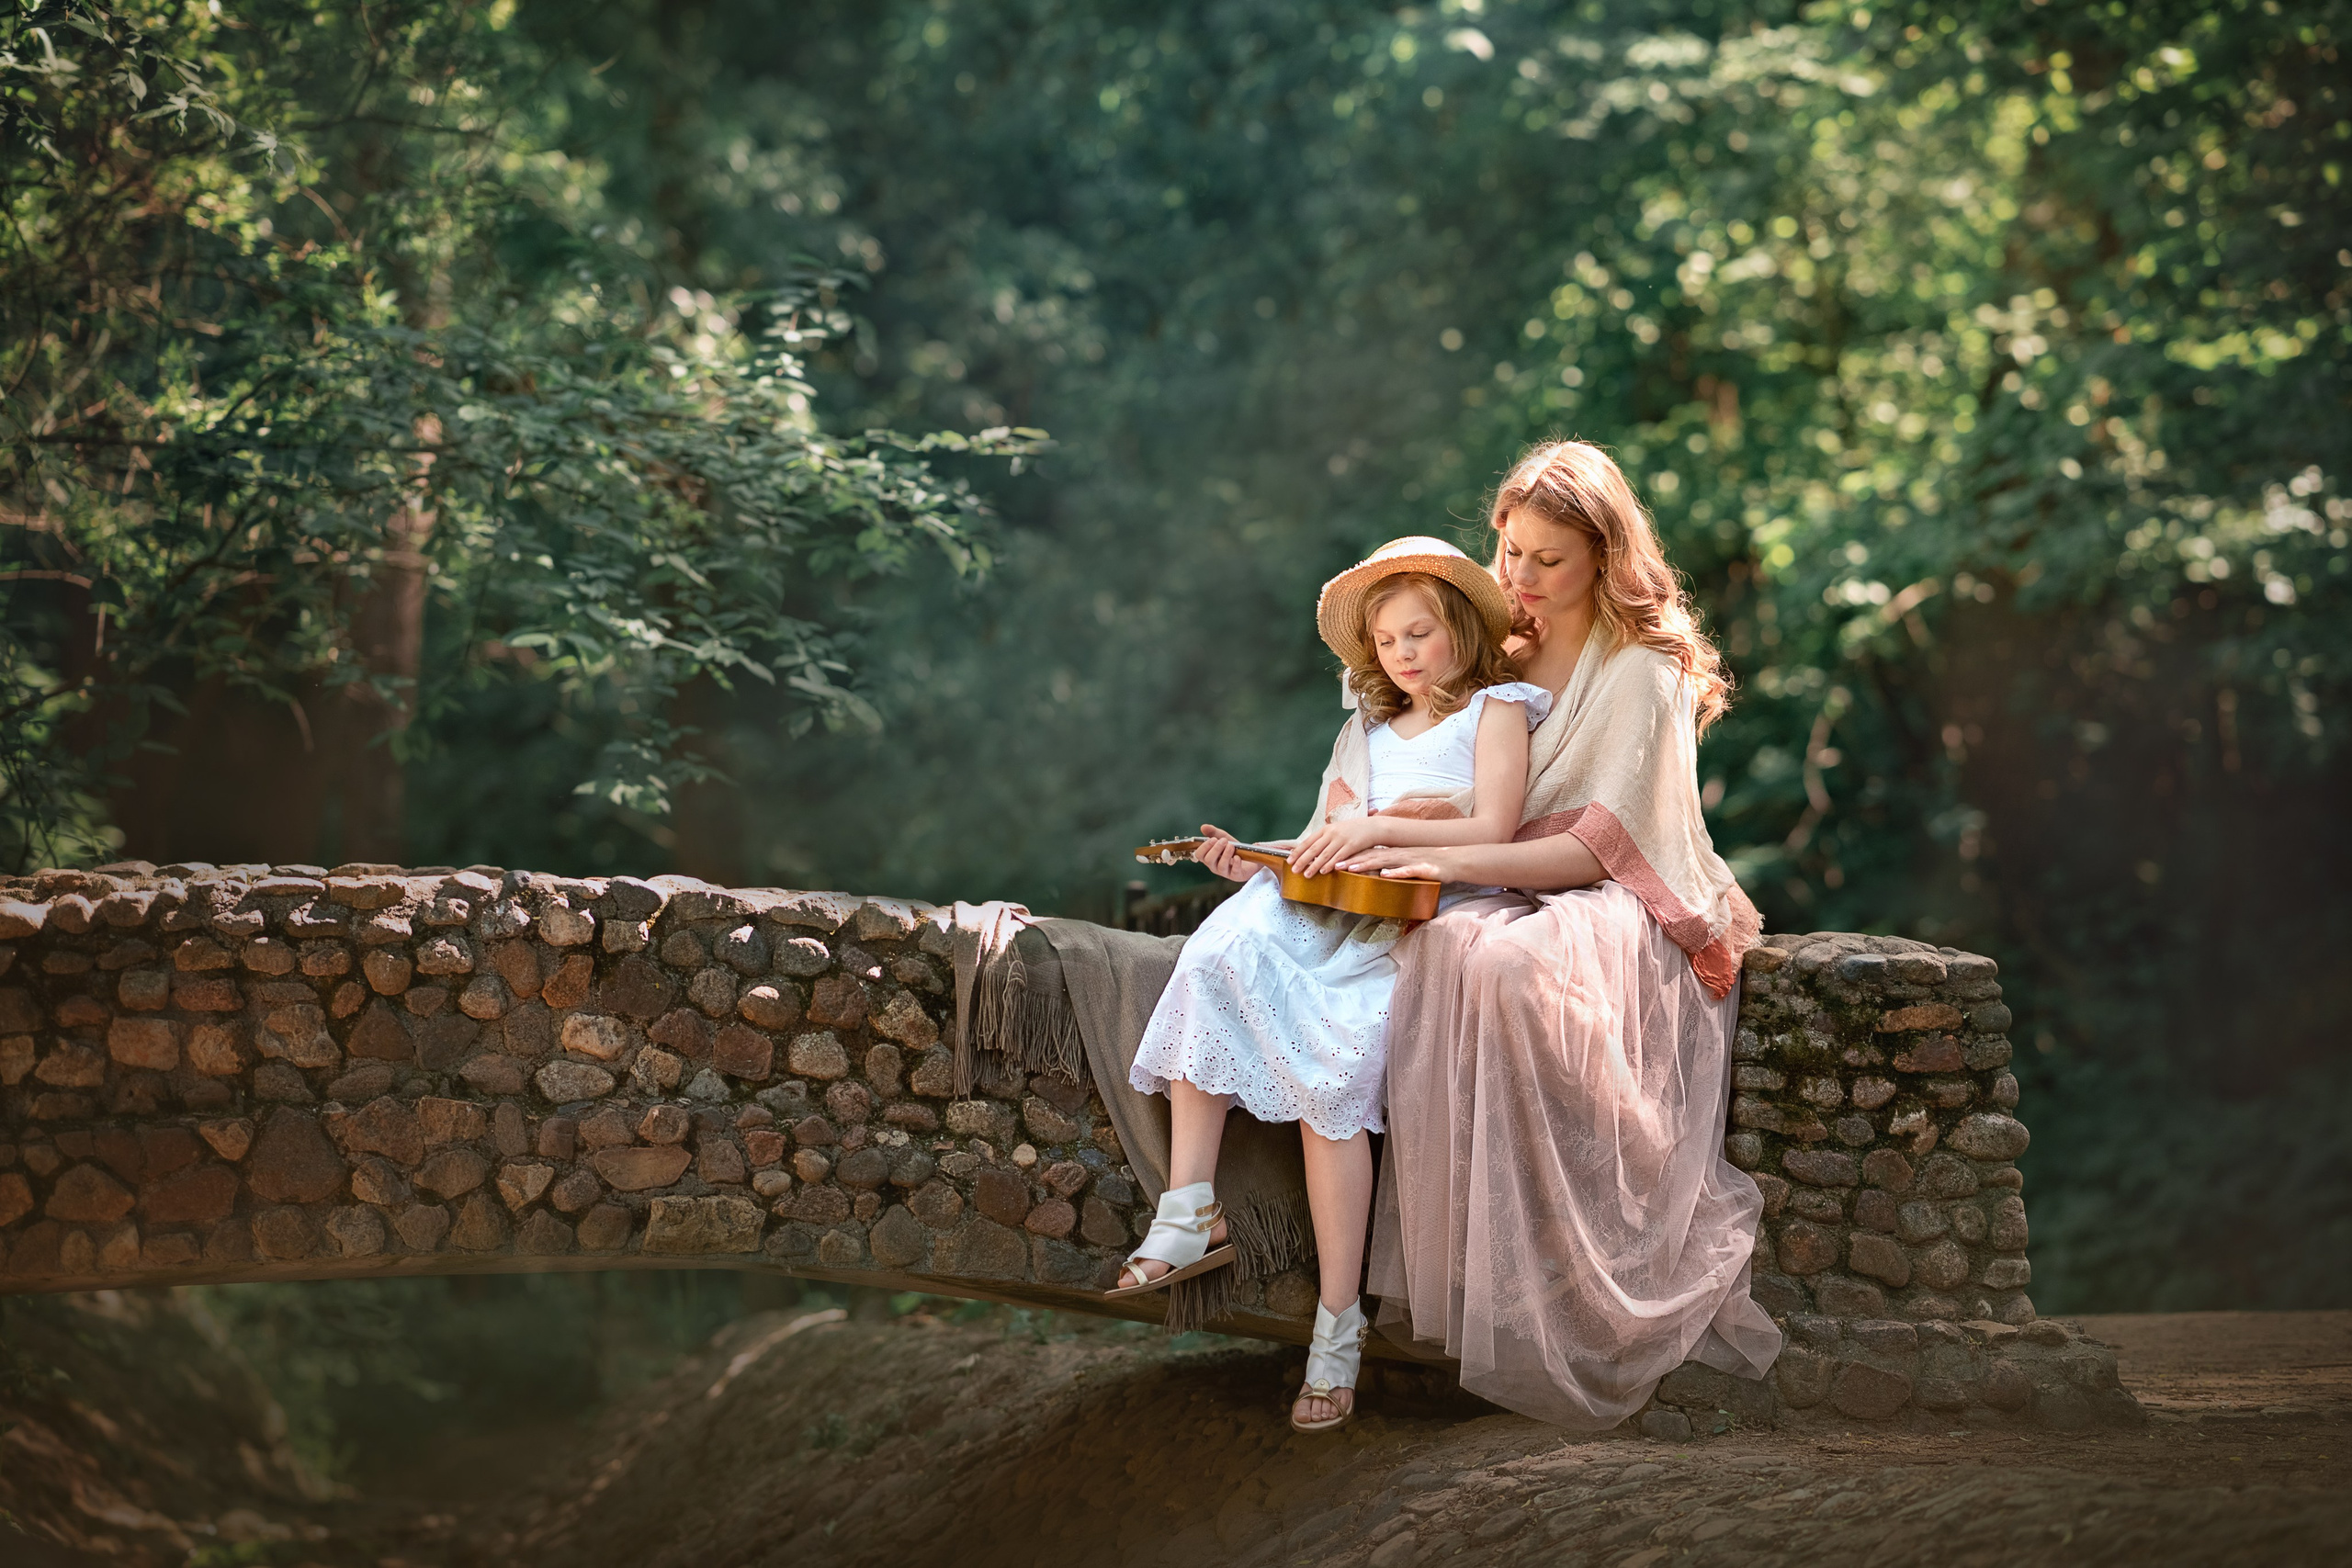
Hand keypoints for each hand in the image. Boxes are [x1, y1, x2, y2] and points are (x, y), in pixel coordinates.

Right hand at [1193, 824, 1251, 881]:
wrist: (1251, 857)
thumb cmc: (1233, 849)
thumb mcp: (1223, 838)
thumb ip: (1213, 832)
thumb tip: (1203, 827)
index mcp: (1209, 857)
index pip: (1199, 855)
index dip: (1204, 847)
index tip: (1213, 839)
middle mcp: (1214, 866)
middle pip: (1208, 860)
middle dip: (1215, 849)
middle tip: (1224, 841)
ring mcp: (1225, 872)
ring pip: (1221, 866)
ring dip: (1225, 855)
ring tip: (1231, 846)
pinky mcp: (1236, 875)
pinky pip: (1234, 871)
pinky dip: (1236, 864)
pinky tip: (1237, 857)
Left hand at [1291, 817, 1390, 877]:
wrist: (1372, 826)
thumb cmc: (1353, 830)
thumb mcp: (1336, 831)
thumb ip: (1324, 839)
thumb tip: (1310, 850)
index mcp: (1326, 829)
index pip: (1308, 841)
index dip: (1298, 851)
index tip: (1289, 860)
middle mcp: (1331, 833)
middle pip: (1313, 848)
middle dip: (1302, 860)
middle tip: (1294, 870)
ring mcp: (1341, 839)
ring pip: (1324, 854)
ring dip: (1314, 866)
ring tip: (1306, 875)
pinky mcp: (1351, 845)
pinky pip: (1338, 857)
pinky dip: (1329, 865)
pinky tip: (1323, 871)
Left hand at [1339, 842, 1454, 881]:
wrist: (1453, 860)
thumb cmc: (1429, 863)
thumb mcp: (1407, 863)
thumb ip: (1392, 866)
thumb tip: (1377, 871)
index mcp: (1393, 854)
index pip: (1368, 854)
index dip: (1351, 857)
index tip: (1334, 861)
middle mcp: (1397, 856)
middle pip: (1371, 857)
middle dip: (1352, 861)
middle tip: (1334, 866)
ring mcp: (1409, 861)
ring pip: (1384, 862)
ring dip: (1367, 865)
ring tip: (1351, 869)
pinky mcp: (1421, 869)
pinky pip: (1407, 871)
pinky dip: (1395, 873)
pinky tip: (1385, 875)